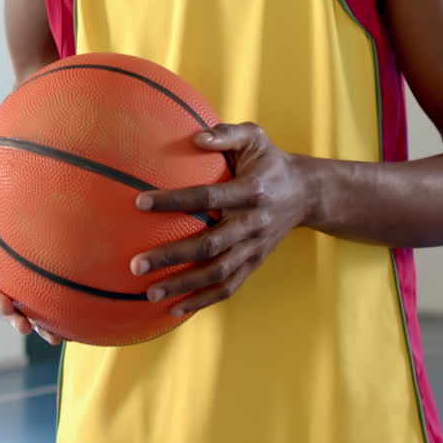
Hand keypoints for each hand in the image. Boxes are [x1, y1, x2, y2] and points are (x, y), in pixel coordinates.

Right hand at [0, 168, 62, 345]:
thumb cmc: (24, 198)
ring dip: (14, 319)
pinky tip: (59, 336)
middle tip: (5, 305)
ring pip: (9, 307)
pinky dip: (46, 327)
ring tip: (26, 327)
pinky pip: (40, 315)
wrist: (61, 216)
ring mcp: (17, 285)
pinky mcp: (38, 297)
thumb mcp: (5, 185)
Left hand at [131, 123, 313, 317]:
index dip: (175, 200)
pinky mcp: (255, 263)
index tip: (139, 203)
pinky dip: (204, 300)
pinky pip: (229, 286)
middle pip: (209, 245)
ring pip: (218, 273)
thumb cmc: (269, 161)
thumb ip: (226, 134)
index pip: (207, 197)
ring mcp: (255, 248)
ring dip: (184, 285)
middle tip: (136, 264)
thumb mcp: (254, 137)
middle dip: (172, 256)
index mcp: (251, 191)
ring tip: (149, 293)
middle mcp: (253, 223)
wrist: (306, 194)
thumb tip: (194, 137)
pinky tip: (175, 309)